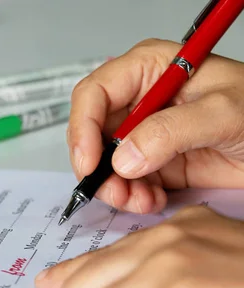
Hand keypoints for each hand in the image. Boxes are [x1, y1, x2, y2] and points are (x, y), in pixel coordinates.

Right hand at [68, 39, 243, 213]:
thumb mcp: (222, 112)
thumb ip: (170, 132)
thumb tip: (123, 159)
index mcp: (148, 70)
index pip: (94, 94)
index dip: (83, 128)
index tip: (89, 162)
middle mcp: (139, 101)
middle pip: (91, 132)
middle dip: (97, 166)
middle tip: (113, 190)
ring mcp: (143, 134)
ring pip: (104, 163)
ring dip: (114, 187)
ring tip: (138, 200)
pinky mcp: (152, 161)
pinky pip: (124, 182)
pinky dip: (131, 197)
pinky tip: (151, 200)